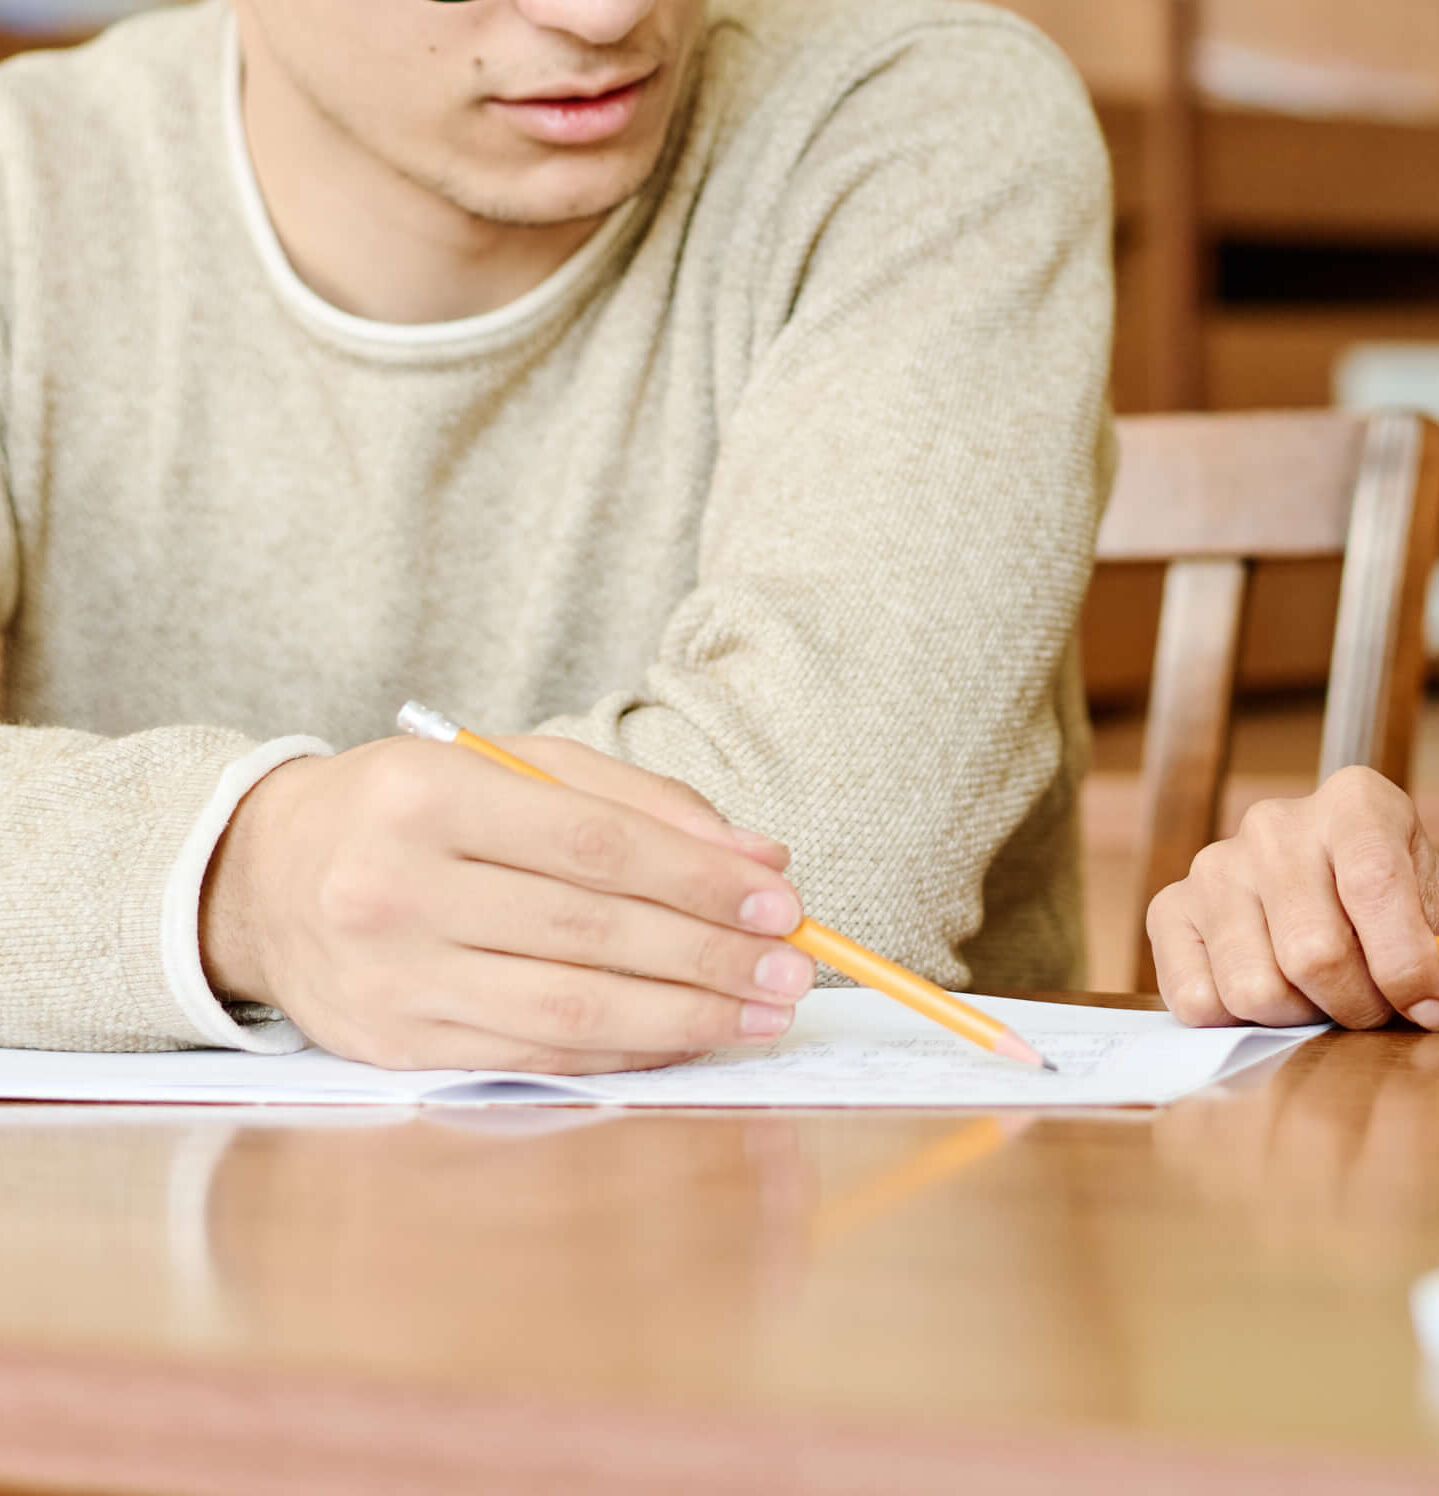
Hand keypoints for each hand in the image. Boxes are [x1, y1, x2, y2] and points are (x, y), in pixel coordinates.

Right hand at [200, 736, 816, 1072]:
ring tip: (762, 1011)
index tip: (781, 898)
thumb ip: (638, 802)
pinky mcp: (391, 1047)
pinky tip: (688, 1038)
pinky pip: (533, 1056)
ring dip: (684, 1017)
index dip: (698, 879)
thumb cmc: (415, 807)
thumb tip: (758, 859)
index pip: (594, 845)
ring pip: (567, 1009)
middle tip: (794, 966)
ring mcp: (389, 978)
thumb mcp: (512, 764)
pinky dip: (624, 1050)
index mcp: (426, 798)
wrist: (263, 877)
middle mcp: (396, 890)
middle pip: (590, 933)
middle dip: (710, 953)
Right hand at [1147, 766, 1438, 1030]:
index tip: (1429, 1007)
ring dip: (1302, 1017)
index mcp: (1355, 803)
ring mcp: (1215, 863)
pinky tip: (1272, 994)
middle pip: (1315, 952)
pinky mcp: (1170, 907)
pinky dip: (1240, 1022)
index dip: (1407, 966)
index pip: (1377, 890)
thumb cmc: (1385, 895)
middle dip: (1358, 1006)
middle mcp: (1275, 822)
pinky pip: (1198, 999)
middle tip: (1375, 1011)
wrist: (1316, 874)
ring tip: (1324, 999)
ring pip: (1258, 986)